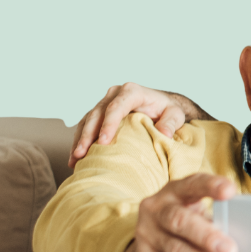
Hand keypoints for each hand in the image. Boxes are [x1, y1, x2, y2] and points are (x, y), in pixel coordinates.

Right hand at [70, 83, 200, 166]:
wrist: (162, 105)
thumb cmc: (168, 110)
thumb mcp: (175, 114)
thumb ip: (170, 122)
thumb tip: (164, 134)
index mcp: (132, 92)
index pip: (116, 107)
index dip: (108, 124)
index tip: (103, 142)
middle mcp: (115, 94)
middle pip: (97, 114)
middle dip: (87, 135)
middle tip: (81, 154)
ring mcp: (105, 102)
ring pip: (87, 120)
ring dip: (79, 140)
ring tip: (74, 159)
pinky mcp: (100, 113)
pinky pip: (86, 126)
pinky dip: (80, 141)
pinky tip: (75, 158)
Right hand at [122, 173, 242, 251]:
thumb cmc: (185, 227)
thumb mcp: (196, 215)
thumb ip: (218, 219)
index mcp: (173, 192)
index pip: (192, 184)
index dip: (210, 186)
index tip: (231, 191)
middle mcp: (157, 211)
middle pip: (180, 222)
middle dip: (207, 237)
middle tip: (232, 251)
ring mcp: (149, 238)